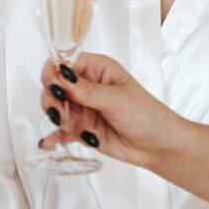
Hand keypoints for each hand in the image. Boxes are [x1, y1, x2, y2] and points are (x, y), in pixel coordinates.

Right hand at [41, 54, 186, 166]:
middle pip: (55, 86)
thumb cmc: (146, 115)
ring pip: (56, 108)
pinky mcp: (81, 129)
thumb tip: (61, 77)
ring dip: (53, 117)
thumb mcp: (117, 100)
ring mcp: (83, 108)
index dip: (55, 71)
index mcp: (97, 69)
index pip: (66, 62)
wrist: (158, 147)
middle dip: (52, 97)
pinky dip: (54, 136)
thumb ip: (87, 91)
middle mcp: (86, 86)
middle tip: (58, 112)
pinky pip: (61, 131)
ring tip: (61, 126)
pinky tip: (49, 143)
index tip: (53, 85)